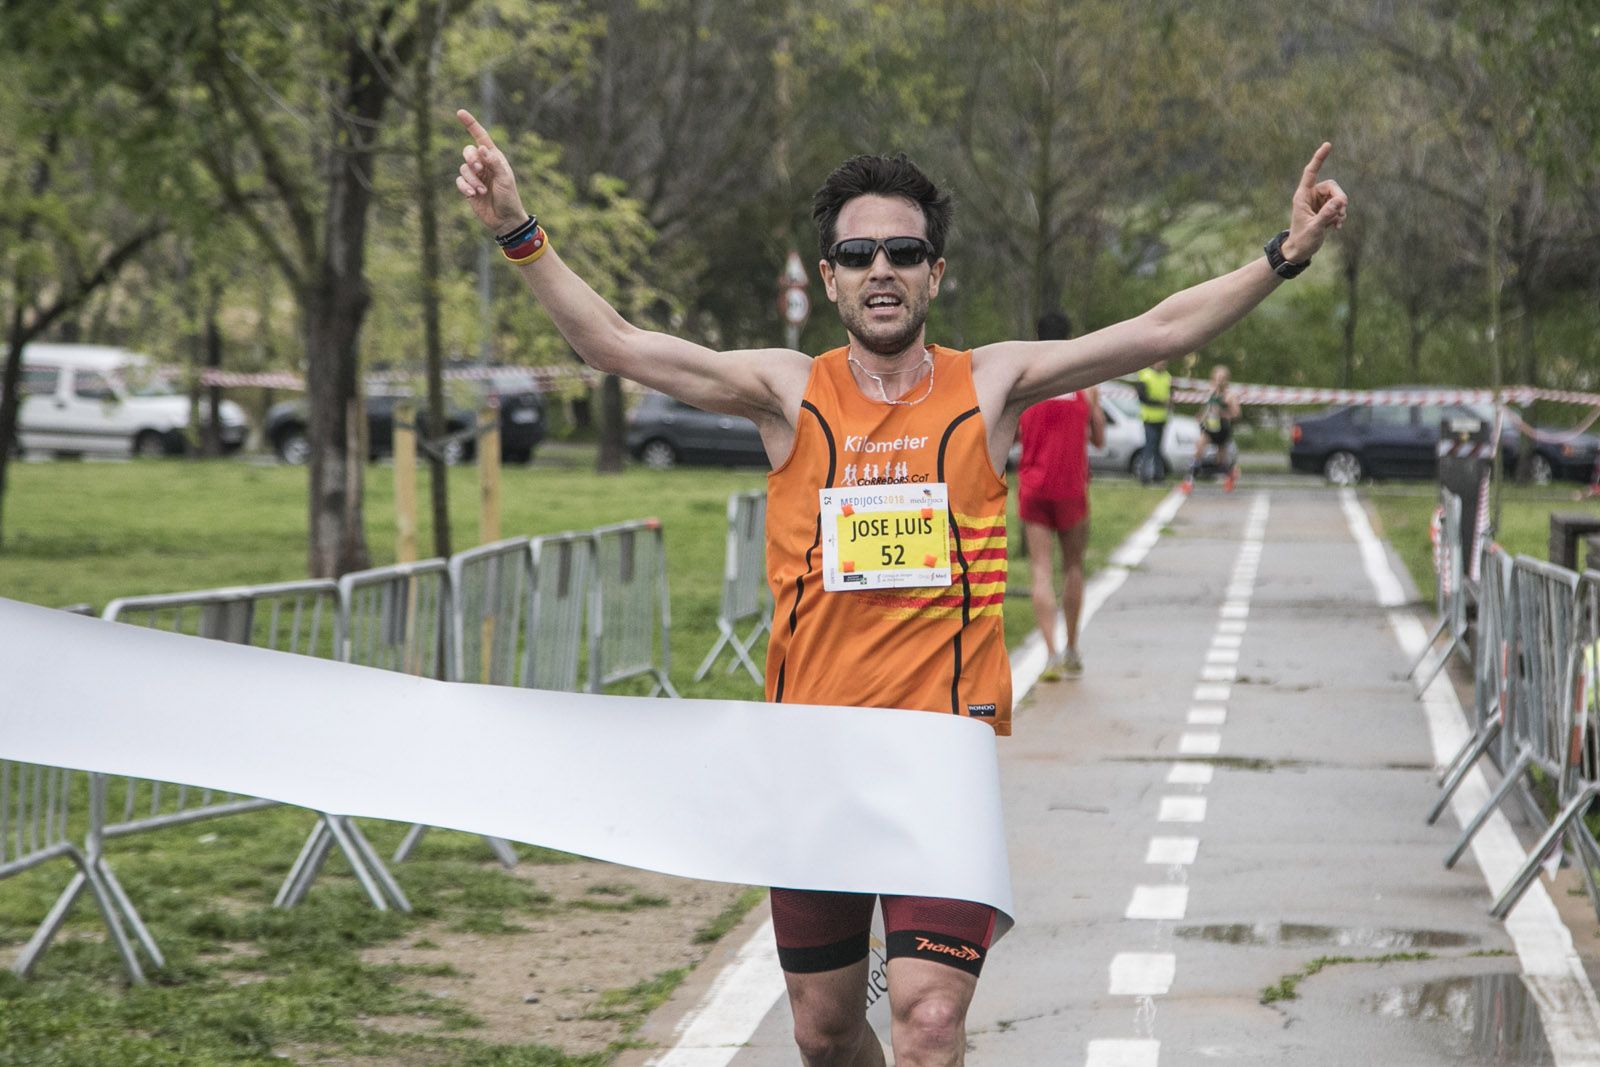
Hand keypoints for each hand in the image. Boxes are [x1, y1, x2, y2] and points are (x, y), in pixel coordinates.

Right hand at [455, 109, 528, 235]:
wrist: (505, 219)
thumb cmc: (509, 197)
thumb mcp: (505, 179)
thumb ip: (494, 163)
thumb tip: (482, 148)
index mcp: (494, 157)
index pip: (480, 137)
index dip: (471, 124)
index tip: (460, 112)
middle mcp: (483, 164)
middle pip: (468, 152)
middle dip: (471, 159)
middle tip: (479, 170)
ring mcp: (475, 176)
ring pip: (463, 168)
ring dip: (472, 180)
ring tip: (482, 191)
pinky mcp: (468, 187)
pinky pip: (459, 181)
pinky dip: (465, 187)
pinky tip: (473, 195)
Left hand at [1281, 142, 1346, 262]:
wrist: (1299, 252)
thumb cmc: (1302, 240)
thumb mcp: (1315, 228)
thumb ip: (1326, 214)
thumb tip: (1340, 201)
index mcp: (1302, 196)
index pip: (1311, 173)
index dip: (1319, 158)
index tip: (1327, 145)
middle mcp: (1310, 196)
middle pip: (1332, 187)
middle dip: (1340, 198)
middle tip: (1341, 211)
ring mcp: (1318, 203)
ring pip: (1337, 196)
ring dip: (1341, 209)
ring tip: (1337, 223)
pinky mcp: (1324, 210)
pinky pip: (1338, 205)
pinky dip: (1340, 215)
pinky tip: (1337, 226)